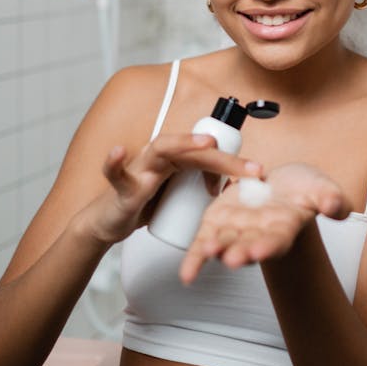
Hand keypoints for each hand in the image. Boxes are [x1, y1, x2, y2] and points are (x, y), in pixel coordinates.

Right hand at [81, 134, 262, 245]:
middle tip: (251, 168)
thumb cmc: (143, 205)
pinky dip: (114, 162)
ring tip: (206, 143)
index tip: (258, 173)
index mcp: (176, 160)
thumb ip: (199, 191)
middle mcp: (159, 157)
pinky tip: (119, 151)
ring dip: (183, 143)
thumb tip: (233, 192)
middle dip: (223, 158)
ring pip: (161, 148)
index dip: (233, 164)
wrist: (108, 222)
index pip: (208, 157)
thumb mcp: (177, 198)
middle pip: (193, 151)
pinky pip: (116, 172)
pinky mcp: (121, 186)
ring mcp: (140, 168)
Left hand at [180, 163, 350, 283]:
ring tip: (208, 253)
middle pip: (249, 246)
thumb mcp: (321, 187)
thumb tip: (337, 207)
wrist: (281, 185)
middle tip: (232, 258)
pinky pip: (203, 242)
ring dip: (215, 252)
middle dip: (241, 253)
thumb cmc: (303, 188)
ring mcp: (237, 230)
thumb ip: (330, 198)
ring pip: (225, 244)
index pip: (277, 240)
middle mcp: (258, 235)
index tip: (261, 249)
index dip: (269, 245)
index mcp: (284, 228)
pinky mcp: (218, 222)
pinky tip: (186, 274)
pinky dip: (195, 258)